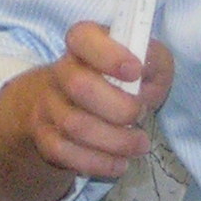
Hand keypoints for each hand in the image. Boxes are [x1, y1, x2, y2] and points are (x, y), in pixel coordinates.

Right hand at [0, 22, 175, 200]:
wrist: (76, 105)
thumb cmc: (119, 80)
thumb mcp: (146, 63)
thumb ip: (154, 62)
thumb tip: (147, 73)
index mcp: (84, 44)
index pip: (83, 38)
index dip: (108, 54)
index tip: (135, 70)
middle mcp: (60, 71)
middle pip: (78, 85)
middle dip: (118, 107)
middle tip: (141, 114)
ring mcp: (48, 106)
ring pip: (74, 125)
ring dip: (115, 140)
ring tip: (140, 144)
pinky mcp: (46, 138)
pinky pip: (65, 153)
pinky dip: (98, 162)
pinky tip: (120, 163)